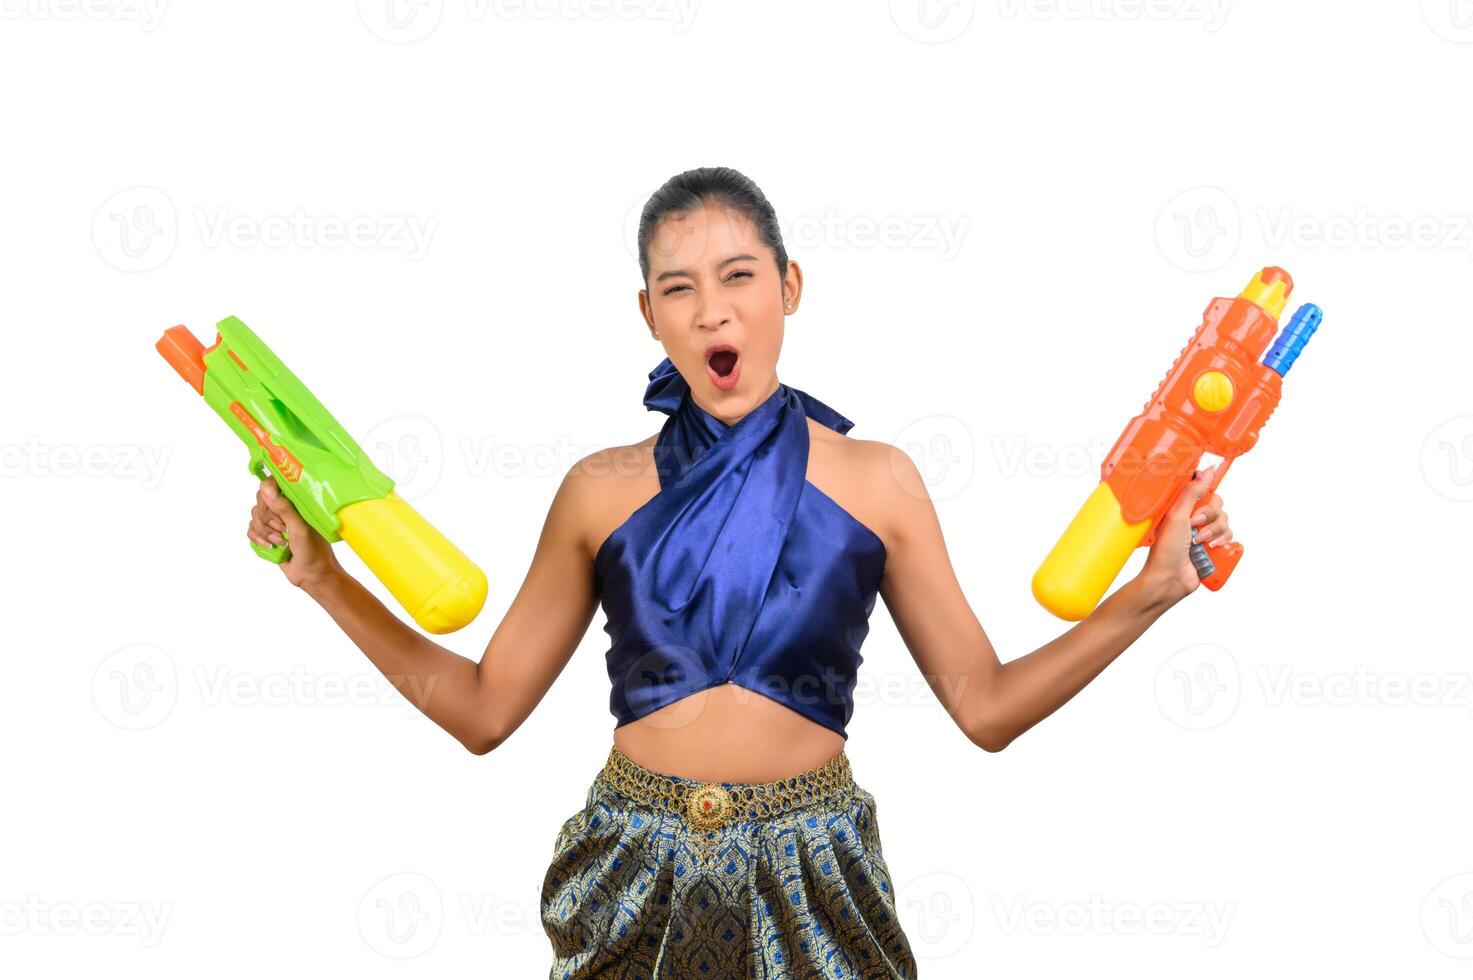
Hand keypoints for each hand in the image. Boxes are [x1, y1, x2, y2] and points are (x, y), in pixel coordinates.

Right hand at [249, 476, 342, 588]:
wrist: (312, 575)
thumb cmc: (314, 551)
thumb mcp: (300, 528)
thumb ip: (284, 508)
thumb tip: (266, 488)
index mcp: (297, 501)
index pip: (274, 484)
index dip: (269, 493)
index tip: (273, 505)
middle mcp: (285, 508)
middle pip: (261, 502)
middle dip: (268, 519)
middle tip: (283, 529)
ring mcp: (275, 522)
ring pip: (254, 516)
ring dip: (265, 531)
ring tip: (281, 541)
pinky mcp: (268, 535)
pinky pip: (251, 530)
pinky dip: (258, 538)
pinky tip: (271, 546)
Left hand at [1138, 465, 1232, 606]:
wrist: (1169, 578)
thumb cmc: (1165, 549)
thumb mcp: (1177, 515)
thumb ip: (1192, 492)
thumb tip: (1206, 471)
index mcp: (1180, 505)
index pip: (1200, 486)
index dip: (1206, 486)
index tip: (1206, 491)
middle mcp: (1192, 516)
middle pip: (1216, 503)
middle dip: (1209, 515)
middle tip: (1194, 524)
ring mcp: (1202, 531)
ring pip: (1224, 519)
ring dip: (1214, 531)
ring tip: (1199, 542)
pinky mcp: (1212, 544)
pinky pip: (1229, 535)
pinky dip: (1223, 540)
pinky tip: (1211, 547)